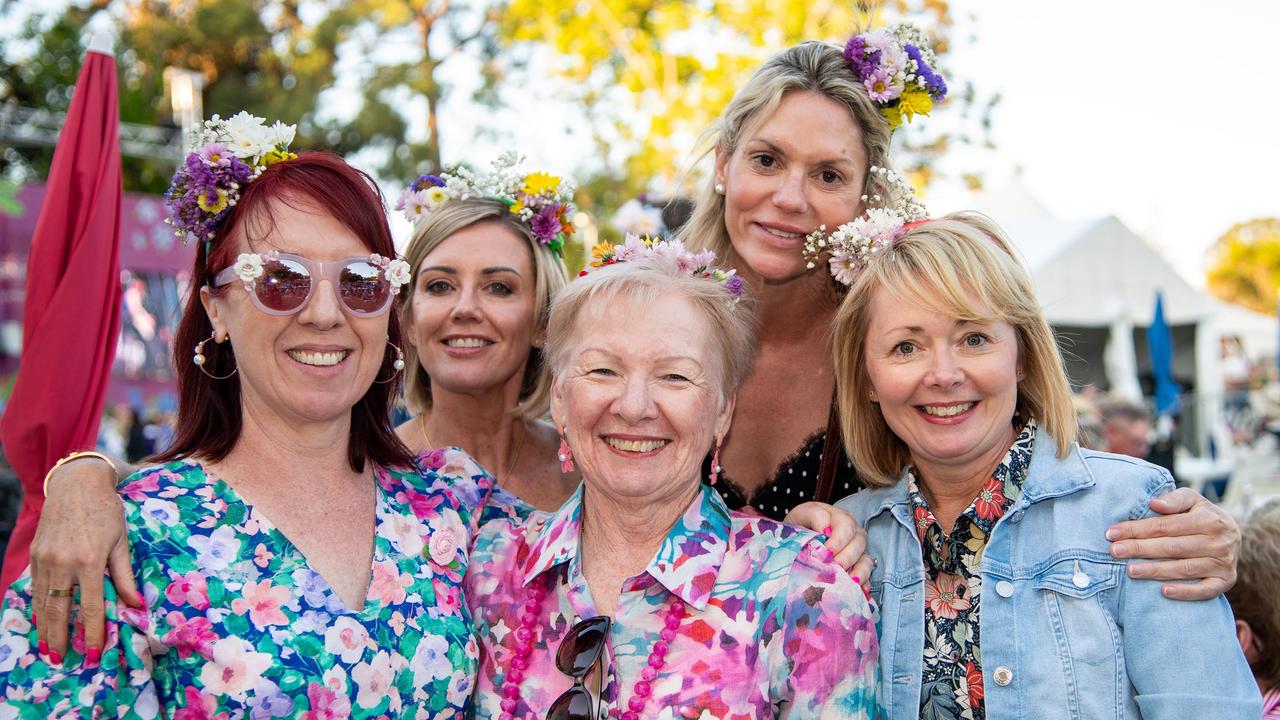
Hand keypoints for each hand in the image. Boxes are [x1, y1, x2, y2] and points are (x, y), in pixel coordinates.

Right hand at [30, 457, 136, 661]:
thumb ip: (125, 576)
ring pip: (43, 602)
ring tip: (47, 648)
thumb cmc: (107, 512)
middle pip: (60, 610)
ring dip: (45, 628)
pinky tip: (41, 620)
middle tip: (60, 660)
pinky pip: (35, 587)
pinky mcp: (35, 555)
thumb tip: (136, 606)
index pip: (92, 607)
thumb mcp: (121, 542)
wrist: (77, 485)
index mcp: (90, 561)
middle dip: (60, 639)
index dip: (93, 632)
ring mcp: (46, 559)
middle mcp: (64, 563)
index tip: (94, 652)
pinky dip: (38, 606)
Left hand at [785, 502, 872, 589]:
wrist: (795, 539)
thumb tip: (825, 530)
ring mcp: (856, 547)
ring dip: (859, 570)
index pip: (845, 525)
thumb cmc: (798, 526)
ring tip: (849, 581)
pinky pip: (866, 572)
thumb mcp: (800, 516)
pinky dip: (864, 581)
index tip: (826, 553)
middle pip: (858, 541)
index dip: (838, 540)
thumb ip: (813, 517)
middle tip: (835, 567)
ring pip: (865, 557)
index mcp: (837, 516)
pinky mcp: (857, 563)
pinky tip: (860, 590)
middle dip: (847, 556)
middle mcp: (851, 530)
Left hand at [1106, 486, 1239, 600]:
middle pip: (1172, 547)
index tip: (1112, 533)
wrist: (1233, 535)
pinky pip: (1205, 590)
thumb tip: (1154, 503)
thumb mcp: (1193, 500)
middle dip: (1140, 549)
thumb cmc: (1203, 515)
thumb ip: (1175, 499)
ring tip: (1130, 570)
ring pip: (1184, 568)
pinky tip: (1163, 592)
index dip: (1137, 529)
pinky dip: (1185, 592)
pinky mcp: (1225, 581)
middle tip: (1115, 551)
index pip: (1165, 526)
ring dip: (1155, 571)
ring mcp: (1223, 563)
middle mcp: (1218, 542)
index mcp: (1208, 520)